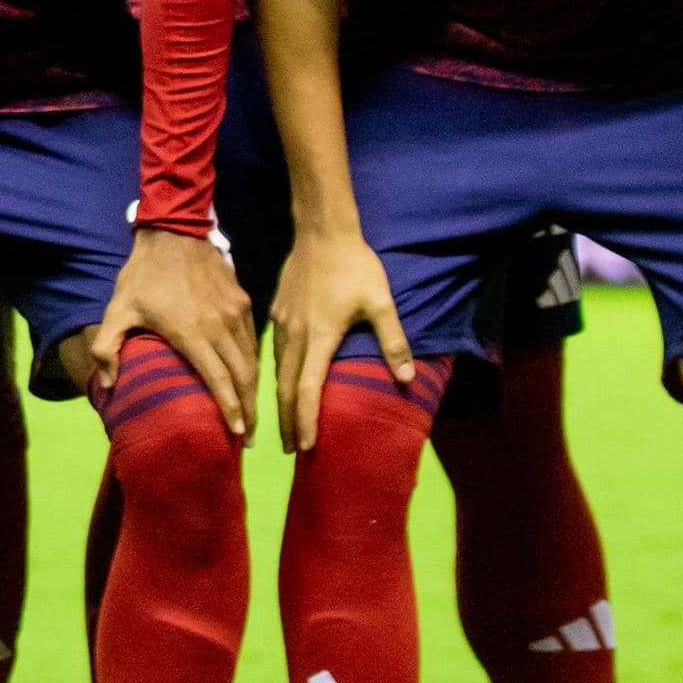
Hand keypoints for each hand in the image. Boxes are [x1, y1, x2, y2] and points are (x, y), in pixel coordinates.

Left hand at [85, 226, 255, 440]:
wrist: (173, 231)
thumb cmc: (143, 275)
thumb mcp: (117, 308)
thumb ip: (107, 347)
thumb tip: (107, 386)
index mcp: (191, 331)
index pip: (219, 379)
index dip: (230, 409)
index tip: (235, 433)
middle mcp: (220, 324)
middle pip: (243, 376)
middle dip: (249, 411)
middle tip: (246, 438)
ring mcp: (235, 312)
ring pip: (253, 360)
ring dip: (254, 390)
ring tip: (249, 416)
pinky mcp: (243, 302)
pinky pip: (254, 341)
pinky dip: (254, 364)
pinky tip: (248, 380)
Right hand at [270, 223, 410, 451]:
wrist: (321, 231)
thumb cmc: (355, 267)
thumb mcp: (381, 303)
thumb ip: (393, 342)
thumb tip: (407, 379)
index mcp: (319, 338)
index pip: (307, 390)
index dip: (305, 421)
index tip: (306, 446)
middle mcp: (295, 336)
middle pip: (285, 388)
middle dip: (286, 421)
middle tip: (291, 451)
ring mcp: (282, 324)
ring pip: (276, 372)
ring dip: (279, 401)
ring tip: (283, 424)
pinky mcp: (276, 312)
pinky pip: (274, 352)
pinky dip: (277, 376)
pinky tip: (281, 382)